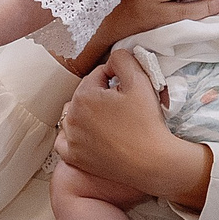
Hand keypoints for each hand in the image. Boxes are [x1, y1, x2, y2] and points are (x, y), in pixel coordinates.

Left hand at [57, 52, 211, 211]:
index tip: (127, 88)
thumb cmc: (147, 123)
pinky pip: (65, 141)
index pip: (97, 75)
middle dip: (101, 96)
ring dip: (88, 114)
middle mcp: (71, 116)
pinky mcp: (74, 157)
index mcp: (83, 95)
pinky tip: (90, 135)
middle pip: (85, 95)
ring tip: (110, 120)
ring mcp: (70, 139)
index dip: (115, 78)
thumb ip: (123, 59)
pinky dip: (75, 136)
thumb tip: (113, 58)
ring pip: (74, 116)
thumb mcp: (139, 80)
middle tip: (123, 105)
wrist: (152, 162)